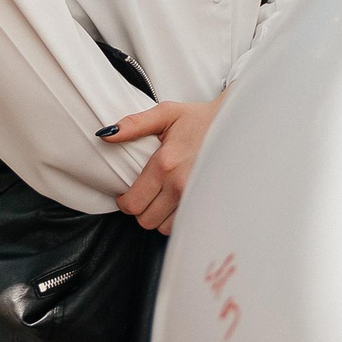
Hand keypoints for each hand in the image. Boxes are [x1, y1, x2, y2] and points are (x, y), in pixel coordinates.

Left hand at [102, 96, 223, 230]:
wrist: (235, 124)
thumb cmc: (199, 119)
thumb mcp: (166, 113)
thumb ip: (134, 124)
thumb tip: (106, 135)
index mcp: (165, 164)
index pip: (132, 203)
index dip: (124, 202)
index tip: (127, 194)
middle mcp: (180, 184)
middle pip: (145, 220)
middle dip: (140, 210)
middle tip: (145, 195)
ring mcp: (196, 196)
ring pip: (164, 227)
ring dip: (159, 216)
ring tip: (162, 199)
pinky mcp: (209, 202)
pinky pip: (184, 225)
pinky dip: (176, 219)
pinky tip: (177, 204)